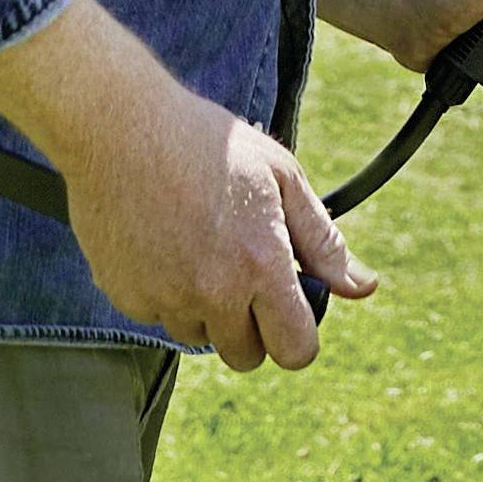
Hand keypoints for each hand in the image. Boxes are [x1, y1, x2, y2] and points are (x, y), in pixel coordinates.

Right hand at [0, 0, 366, 370]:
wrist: (119, 125)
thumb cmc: (207, 143)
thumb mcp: (282, 176)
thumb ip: (324, 241)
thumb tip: (363, 288)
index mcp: (262, 265)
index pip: (296, 351)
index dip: (298, 336)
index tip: (289, 310)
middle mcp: (215, 292)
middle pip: (245, 356)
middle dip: (251, 326)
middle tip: (240, 273)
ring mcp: (166, 299)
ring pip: (198, 336)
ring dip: (204, 309)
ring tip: (197, 246)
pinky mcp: (127, 297)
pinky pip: (157, 316)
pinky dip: (163, 293)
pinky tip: (161, 242)